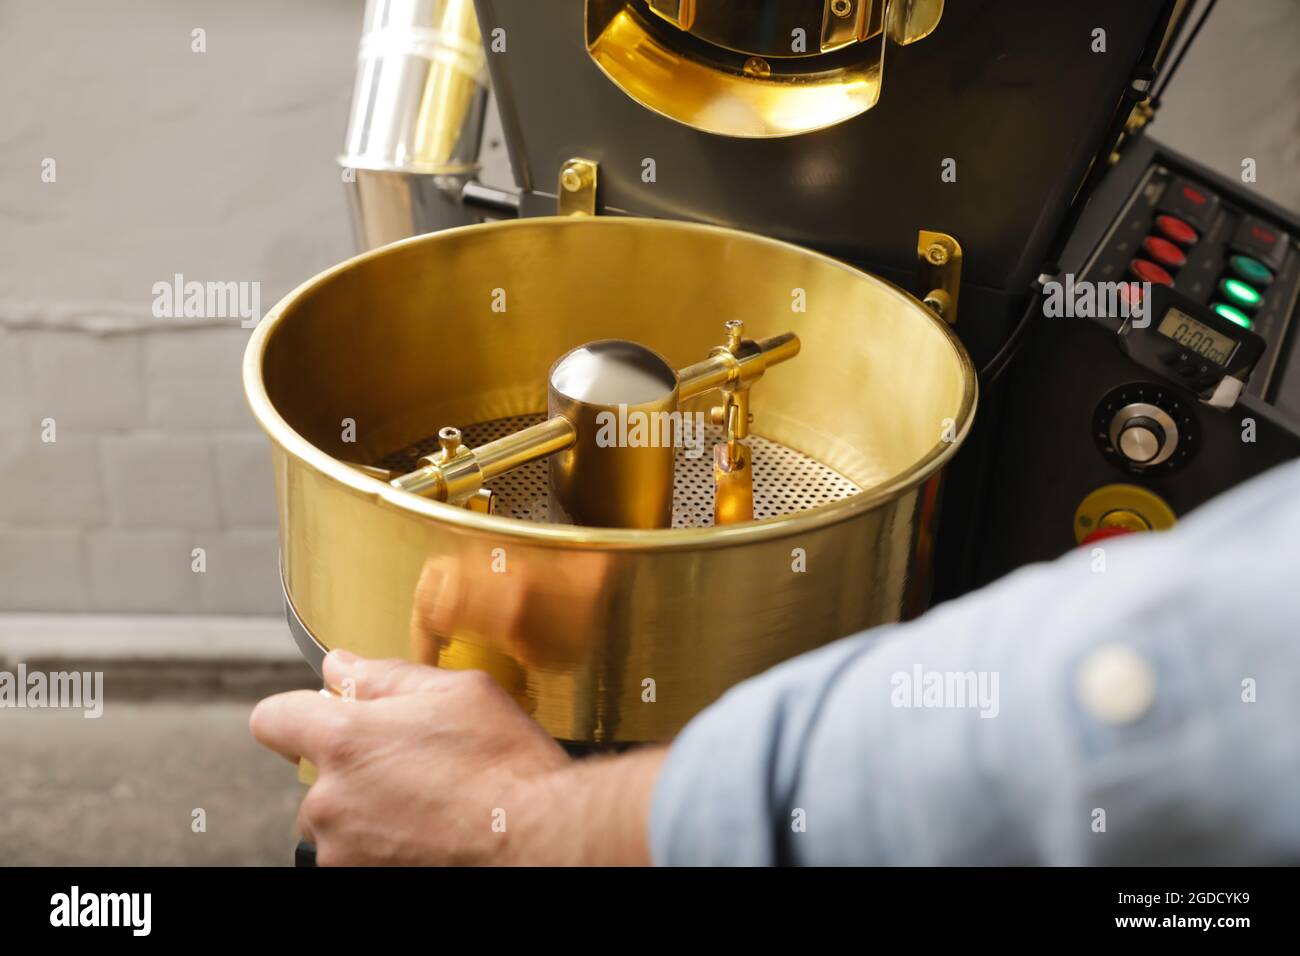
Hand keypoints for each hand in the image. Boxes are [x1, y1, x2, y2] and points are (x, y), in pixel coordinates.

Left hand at [250, 650, 663, 865]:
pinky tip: (430, 834)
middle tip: (412, 766)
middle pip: (316, 778)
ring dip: (368, 814)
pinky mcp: (363, 884)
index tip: (320, 717)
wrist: (538, 839)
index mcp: (344, 740)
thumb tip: (342, 667)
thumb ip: (386, 676)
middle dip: (353, 770)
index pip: (273, 719)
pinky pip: (359, 857)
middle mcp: (329, 801)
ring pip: (338, 824)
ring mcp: (343, 853)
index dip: (296, 714)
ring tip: (429, 805)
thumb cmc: (505, 766)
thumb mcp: (457, 692)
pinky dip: (384, 848)